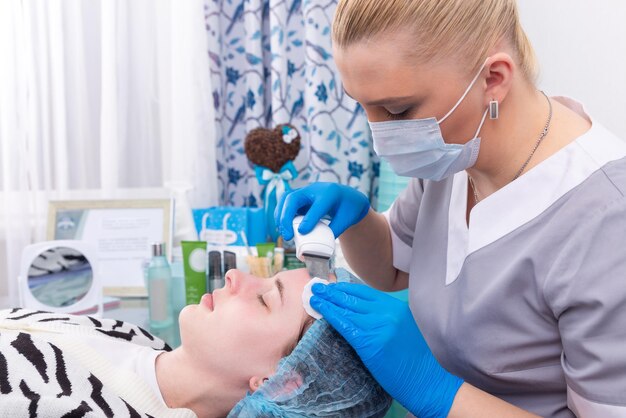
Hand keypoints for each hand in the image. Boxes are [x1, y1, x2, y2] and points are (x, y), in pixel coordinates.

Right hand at [274, 182, 369, 240]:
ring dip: (280, 215)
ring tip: (283, 232)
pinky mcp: (299, 197)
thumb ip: (334, 231)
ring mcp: (305, 191)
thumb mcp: (346, 220)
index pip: (317, 205)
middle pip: (293, 198)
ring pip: (286, 198)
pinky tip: (283, 227)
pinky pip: (286, 202)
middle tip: (287, 236)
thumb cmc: (348, 209)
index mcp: (330, 194)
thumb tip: (319, 247)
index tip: (303, 232)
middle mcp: (315, 189)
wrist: (348, 197)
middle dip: (286, 217)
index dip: (309, 219)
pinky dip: (281, 214)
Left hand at [310, 282, 463, 417]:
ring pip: (346, 308)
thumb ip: (389, 317)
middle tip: (318, 287)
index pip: (366, 292)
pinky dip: (330, 314)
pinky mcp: (370, 342)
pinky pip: (345, 324)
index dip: (347, 288)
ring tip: (314, 295)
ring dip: (327, 300)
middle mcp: (387, 312)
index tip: (334, 285)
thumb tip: (365, 313)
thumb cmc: (419, 360)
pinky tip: (320, 309)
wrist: (430, 381)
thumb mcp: (407, 328)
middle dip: (333, 291)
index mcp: (397, 307)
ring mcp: (378, 325)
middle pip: (354, 297)